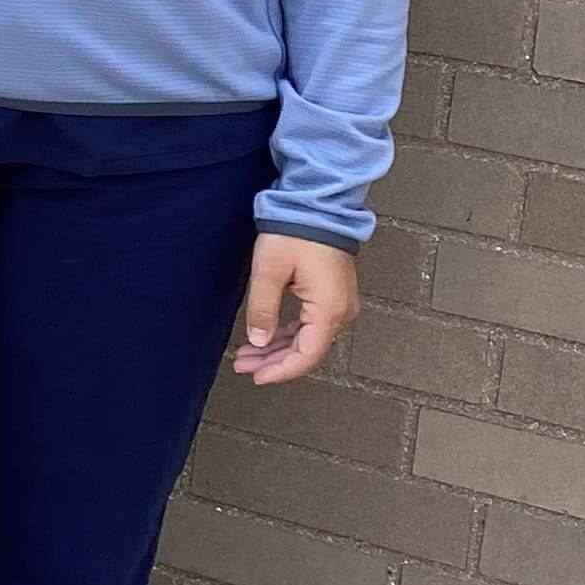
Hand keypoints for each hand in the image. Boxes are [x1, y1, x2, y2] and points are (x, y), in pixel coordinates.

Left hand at [232, 233, 357, 384]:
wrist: (317, 206)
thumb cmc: (295, 232)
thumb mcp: (270, 271)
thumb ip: (264, 309)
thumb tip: (259, 342)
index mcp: (329, 309)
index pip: (307, 354)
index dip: (281, 371)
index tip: (257, 377)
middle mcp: (341, 311)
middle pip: (308, 350)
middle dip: (274, 362)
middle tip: (242, 366)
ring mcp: (339, 304)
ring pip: (309, 339)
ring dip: (279, 350)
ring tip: (248, 355)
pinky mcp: (333, 296)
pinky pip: (311, 325)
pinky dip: (289, 335)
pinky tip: (267, 339)